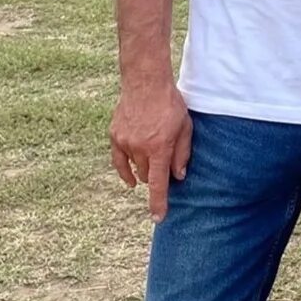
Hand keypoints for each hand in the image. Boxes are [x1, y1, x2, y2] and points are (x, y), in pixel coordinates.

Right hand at [109, 80, 192, 219]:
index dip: (158, 203)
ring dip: (144, 168)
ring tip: (154, 150)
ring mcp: (125, 142)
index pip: (158, 183)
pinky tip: (131, 179)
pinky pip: (119, 162)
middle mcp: (139, 148)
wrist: (145, 82)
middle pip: (147, 176)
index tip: (158, 218)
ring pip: (135, 169)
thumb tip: (177, 177)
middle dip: (157, 175)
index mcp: (159, 147)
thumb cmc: (170, 104)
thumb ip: (182, 154)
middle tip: (166, 162)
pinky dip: (126, 171)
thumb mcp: (185, 128)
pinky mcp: (115, 136)